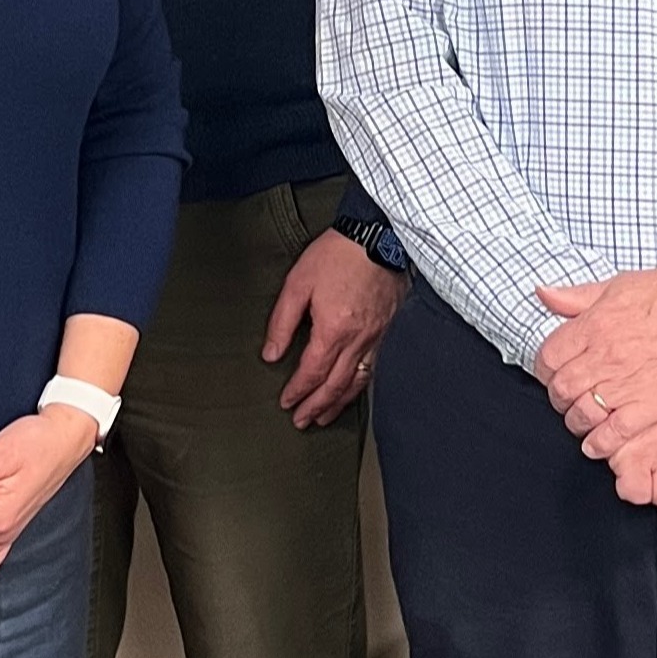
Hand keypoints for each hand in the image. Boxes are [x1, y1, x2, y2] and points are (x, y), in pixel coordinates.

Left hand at [262, 229, 406, 428]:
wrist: (378, 236)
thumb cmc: (337, 255)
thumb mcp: (299, 283)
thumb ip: (282, 321)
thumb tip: (271, 354)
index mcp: (333, 330)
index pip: (312, 372)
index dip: (298, 391)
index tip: (286, 403)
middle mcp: (357, 340)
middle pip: (335, 386)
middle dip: (316, 407)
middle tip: (302, 422)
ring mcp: (375, 337)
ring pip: (356, 382)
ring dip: (338, 403)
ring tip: (324, 416)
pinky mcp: (386, 330)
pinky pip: (372, 368)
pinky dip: (359, 386)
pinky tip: (352, 389)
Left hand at [534, 268, 656, 455]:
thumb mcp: (615, 285)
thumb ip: (576, 296)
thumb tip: (542, 293)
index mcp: (593, 326)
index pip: (549, 357)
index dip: (545, 370)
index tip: (551, 374)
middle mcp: (605, 356)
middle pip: (562, 389)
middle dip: (557, 399)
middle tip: (565, 401)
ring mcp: (627, 383)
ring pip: (583, 414)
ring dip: (576, 422)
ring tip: (580, 422)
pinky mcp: (652, 405)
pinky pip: (615, 433)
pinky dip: (600, 443)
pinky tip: (596, 445)